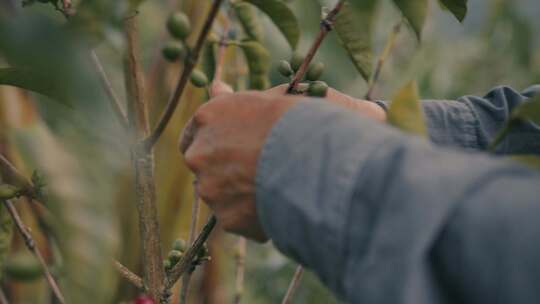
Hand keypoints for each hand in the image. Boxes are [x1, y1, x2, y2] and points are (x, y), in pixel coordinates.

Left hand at [179, 82, 385, 241]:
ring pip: (220, 195)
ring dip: (239, 194)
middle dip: (223, 170)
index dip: (211, 144)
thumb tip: (215, 87)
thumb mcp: (265, 100)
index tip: (225, 149)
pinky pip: (238, 219)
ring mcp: (211, 189)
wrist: (318, 160)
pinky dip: (253, 217)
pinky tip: (278, 206)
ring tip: (275, 188)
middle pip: (204, 167)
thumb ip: (234, 101)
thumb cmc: (298, 122)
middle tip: (255, 170)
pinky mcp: (228, 219)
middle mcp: (199, 153)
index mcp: (207, 118)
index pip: (191, 136)